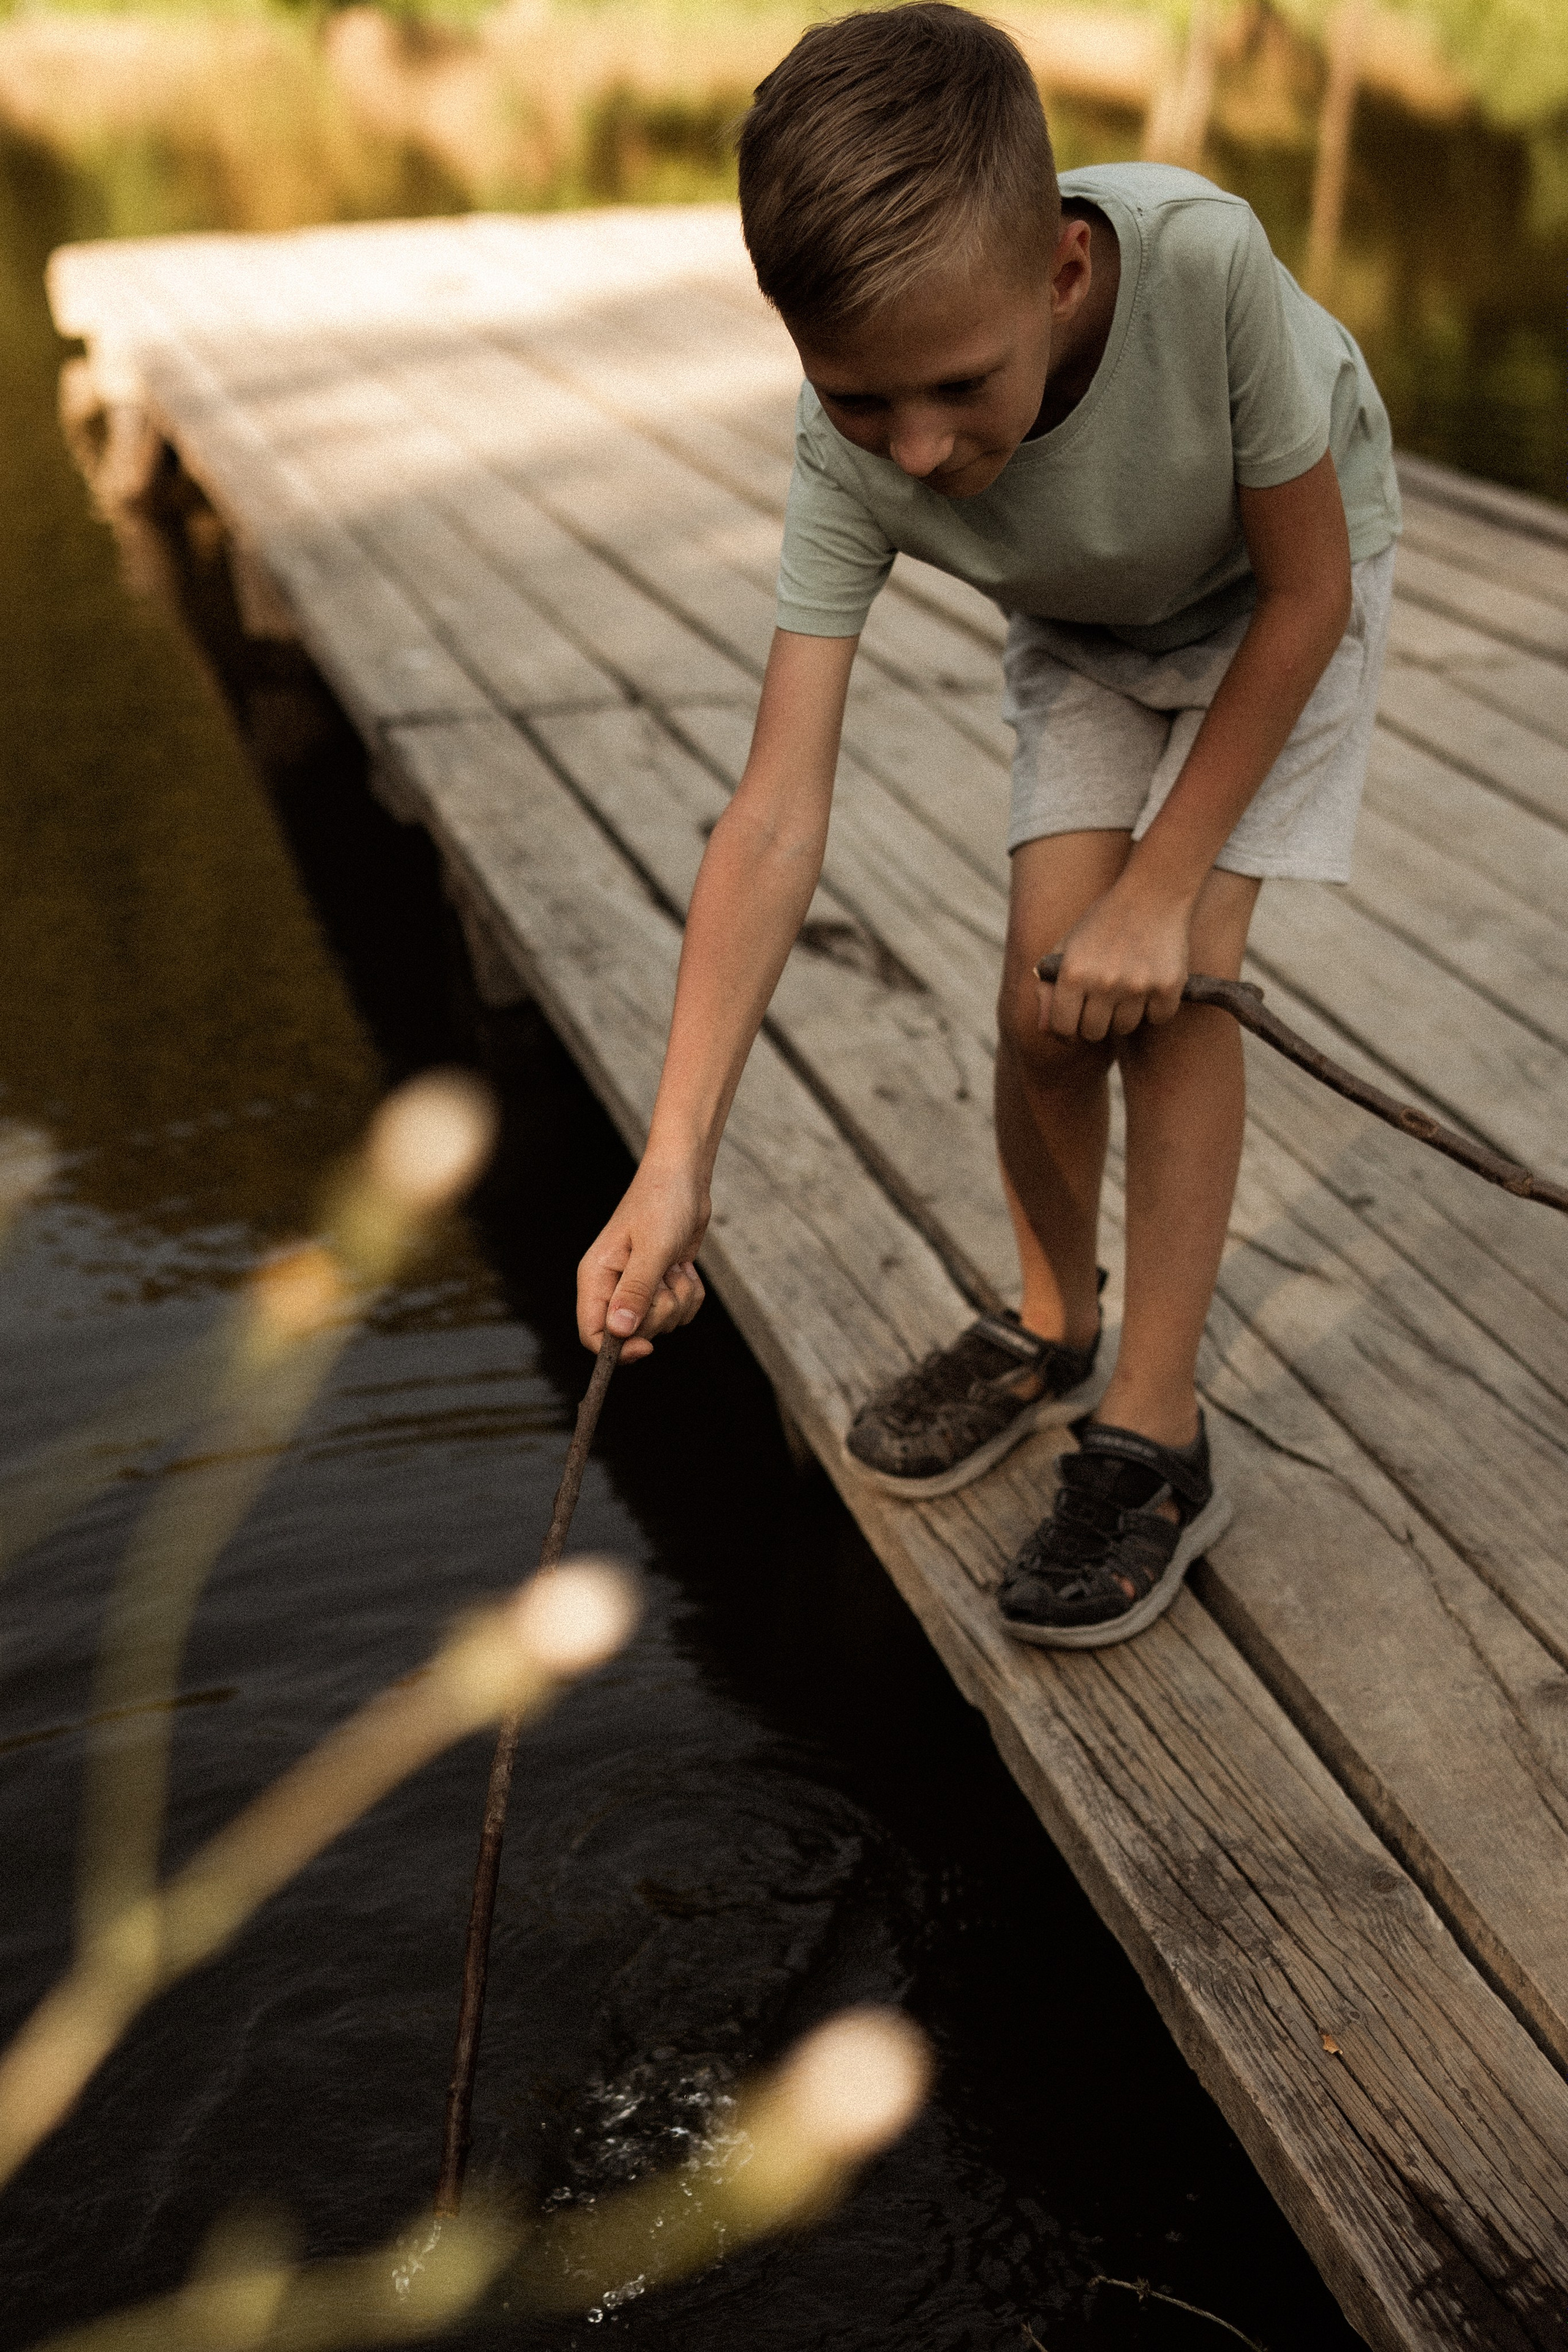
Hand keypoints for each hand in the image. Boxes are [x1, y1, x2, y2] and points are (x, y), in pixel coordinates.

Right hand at [577, 1161, 708, 1360]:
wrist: (685, 1179)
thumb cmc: (662, 1203)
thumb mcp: (652, 1249)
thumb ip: (635, 1292)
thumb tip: (619, 1333)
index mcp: (596, 1278)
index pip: (592, 1335)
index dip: (617, 1350)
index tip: (646, 1346)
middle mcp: (613, 1287)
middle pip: (633, 1334)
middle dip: (659, 1312)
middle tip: (665, 1278)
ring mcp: (638, 1287)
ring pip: (661, 1323)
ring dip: (678, 1298)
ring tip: (674, 1265)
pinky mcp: (662, 1285)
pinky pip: (681, 1312)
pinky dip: (690, 1293)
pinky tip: (683, 1267)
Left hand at [1041, 880, 1192, 1043]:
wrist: (1153, 893)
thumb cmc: (1104, 922)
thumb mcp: (1067, 947)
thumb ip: (1049, 988)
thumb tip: (1045, 1031)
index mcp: (1072, 973)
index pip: (1062, 1028)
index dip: (1067, 1030)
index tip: (1075, 1020)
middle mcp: (1103, 982)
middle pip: (1094, 1033)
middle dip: (1096, 1021)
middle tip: (1103, 1000)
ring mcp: (1137, 986)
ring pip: (1125, 1027)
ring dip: (1125, 1014)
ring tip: (1127, 985)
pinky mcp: (1168, 987)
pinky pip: (1157, 1018)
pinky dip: (1155, 1007)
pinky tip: (1151, 982)